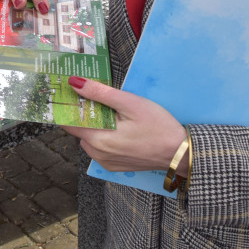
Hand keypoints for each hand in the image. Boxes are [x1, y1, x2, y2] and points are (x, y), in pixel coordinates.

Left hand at [62, 77, 188, 174]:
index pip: (69, 122)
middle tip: (94, 97)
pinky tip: (118, 126)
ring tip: (109, 111)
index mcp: (98, 139)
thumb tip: (74, 83)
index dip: (68, 106)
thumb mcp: (130, 103)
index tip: (69, 93)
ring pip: (88, 138)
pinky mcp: (115, 166)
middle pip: (79, 130)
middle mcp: (97, 154)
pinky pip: (99, 148)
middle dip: (83, 113)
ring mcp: (106, 162)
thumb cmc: (158, 126)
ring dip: (94, 125)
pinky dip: (103, 136)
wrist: (180, 153)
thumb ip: (100, 93)